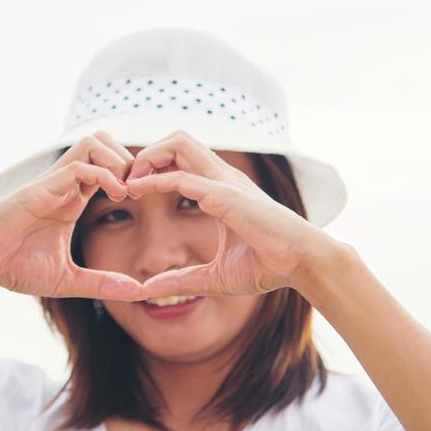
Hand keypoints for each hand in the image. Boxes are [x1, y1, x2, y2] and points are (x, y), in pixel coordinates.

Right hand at [0, 132, 145, 301]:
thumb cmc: (13, 267)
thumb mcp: (67, 280)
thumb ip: (102, 284)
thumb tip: (139, 293)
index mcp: (73, 200)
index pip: (111, 167)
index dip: (134, 176)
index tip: (150, 198)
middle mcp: (65, 185)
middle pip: (105, 142)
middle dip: (131, 159)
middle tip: (143, 188)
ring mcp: (53, 183)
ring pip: (93, 143)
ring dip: (118, 160)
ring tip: (129, 189)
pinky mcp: (41, 188)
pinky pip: (78, 166)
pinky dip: (103, 174)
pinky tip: (116, 195)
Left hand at [123, 131, 332, 298]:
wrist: (303, 264)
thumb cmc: (269, 266)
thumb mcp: (215, 277)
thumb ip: (182, 280)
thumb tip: (148, 291)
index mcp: (221, 189)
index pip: (181, 160)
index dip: (153, 167)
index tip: (132, 190)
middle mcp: (222, 178)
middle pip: (178, 140)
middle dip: (147, 153)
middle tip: (127, 181)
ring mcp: (224, 182)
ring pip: (179, 143)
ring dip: (148, 157)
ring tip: (131, 182)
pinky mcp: (225, 195)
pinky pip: (183, 177)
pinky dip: (156, 180)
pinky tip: (137, 191)